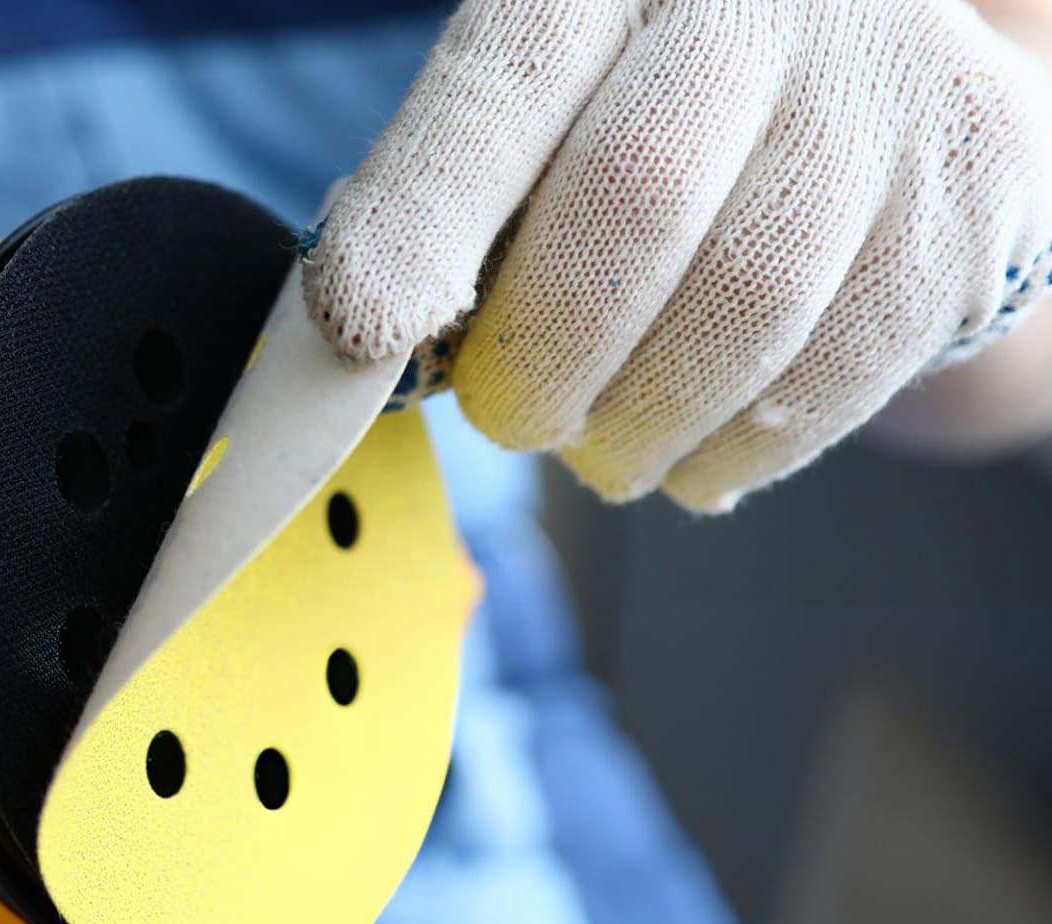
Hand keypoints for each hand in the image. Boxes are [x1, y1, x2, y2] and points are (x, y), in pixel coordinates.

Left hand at [302, 0, 1051, 510]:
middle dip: (544, 364)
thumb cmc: (641, 107)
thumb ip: (445, 203)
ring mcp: (889, 86)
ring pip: (747, 310)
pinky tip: (696, 455)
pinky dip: (743, 447)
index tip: (360, 331)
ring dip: (643, 428)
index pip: (500, 90)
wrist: (854, 64)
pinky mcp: (976, 186)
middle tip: (512, 421)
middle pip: (634, 208)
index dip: (422, 218)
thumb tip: (353, 350)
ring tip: (602, 446)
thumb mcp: (534, 108)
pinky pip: (845, 367)